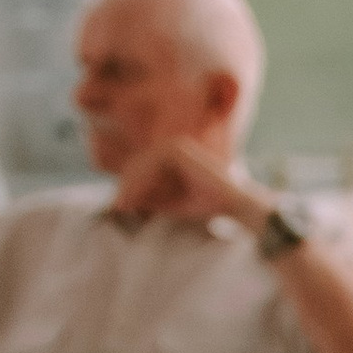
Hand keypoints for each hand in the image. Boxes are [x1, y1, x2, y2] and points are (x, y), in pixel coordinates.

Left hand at [109, 137, 268, 231]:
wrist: (234, 204)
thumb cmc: (207, 207)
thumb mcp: (171, 204)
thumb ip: (149, 200)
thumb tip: (120, 203)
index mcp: (171, 157)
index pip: (140, 170)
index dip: (128, 188)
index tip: (120, 207)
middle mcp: (172, 146)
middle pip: (137, 165)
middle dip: (126, 187)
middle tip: (117, 207)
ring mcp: (175, 145)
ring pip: (140, 165)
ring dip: (130, 186)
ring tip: (123, 206)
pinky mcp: (177, 149)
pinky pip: (149, 165)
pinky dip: (140, 182)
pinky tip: (134, 199)